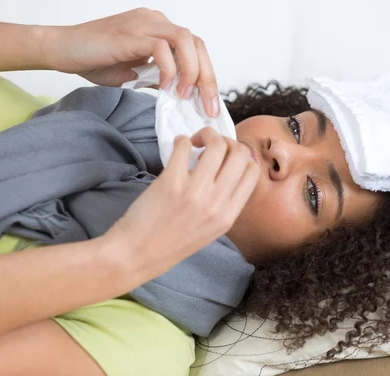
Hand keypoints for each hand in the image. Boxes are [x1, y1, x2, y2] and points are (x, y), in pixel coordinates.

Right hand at [44, 8, 220, 115]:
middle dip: (208, 78)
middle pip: (197, 44)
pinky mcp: (130, 33)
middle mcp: (155, 21)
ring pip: (185, 40)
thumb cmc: (95, 61)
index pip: (196, 49)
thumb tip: (182, 97)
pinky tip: (164, 88)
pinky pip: (161, 47)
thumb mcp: (136, 74)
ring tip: (185, 96)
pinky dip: (169, 69)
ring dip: (191, 71)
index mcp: (159, 29)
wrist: (61, 49)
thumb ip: (159, 79)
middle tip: (209, 107)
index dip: (207, 76)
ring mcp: (143, 24)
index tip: (210, 105)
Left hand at [105, 127, 258, 280]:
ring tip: (194, 142)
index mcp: (229, 216)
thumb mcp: (210, 230)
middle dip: (227, 141)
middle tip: (210, 146)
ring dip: (206, 135)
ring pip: (218, 145)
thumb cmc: (171, 243)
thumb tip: (226, 170)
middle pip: (240, 154)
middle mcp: (217, 202)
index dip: (242, 158)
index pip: (252, 173)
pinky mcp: (171, 182)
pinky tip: (178, 146)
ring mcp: (195, 191)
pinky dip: (182, 140)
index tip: (227, 157)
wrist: (137, 254)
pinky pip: (184, 146)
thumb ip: (223, 204)